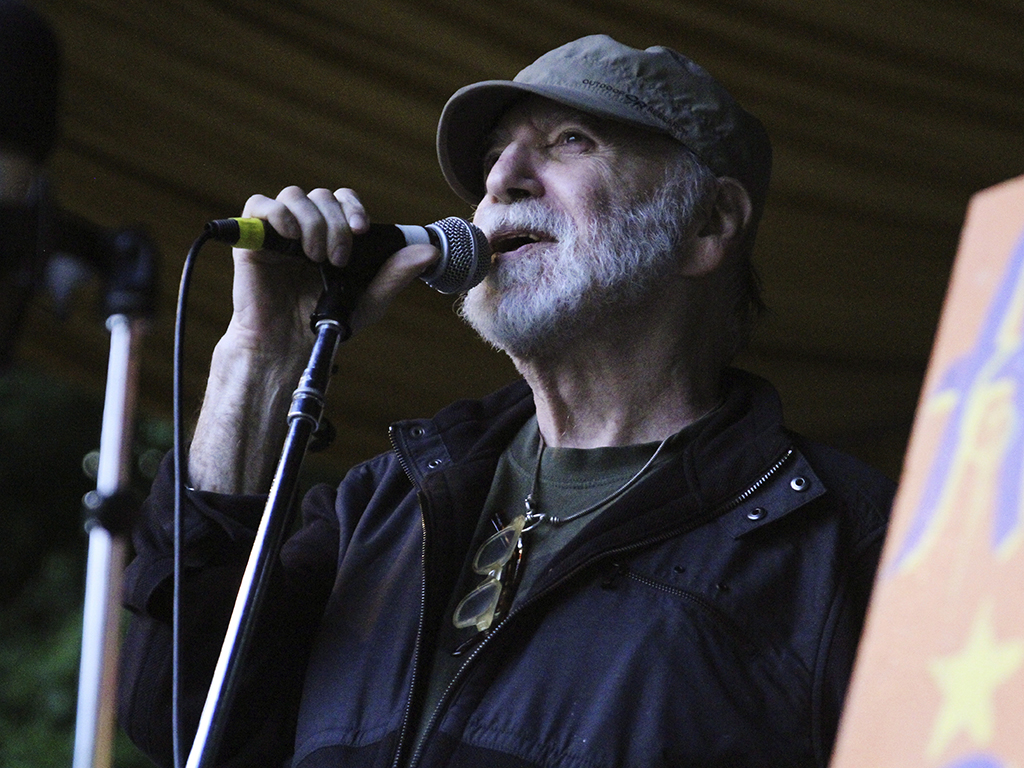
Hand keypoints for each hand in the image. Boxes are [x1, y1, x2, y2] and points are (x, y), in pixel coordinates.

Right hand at [226, 186, 439, 357]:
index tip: (362, 230)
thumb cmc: (327, 323)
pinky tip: (291, 237)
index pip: (343, 200)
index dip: (353, 208)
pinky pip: (260, 205)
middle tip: (338, 258)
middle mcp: (306, 228)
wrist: (290, 347)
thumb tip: (431, 251)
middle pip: (322, 196)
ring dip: (311, 221)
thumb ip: (396, 274)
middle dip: (335, 223)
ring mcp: (279, 232)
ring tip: (315, 257)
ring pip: (294, 196)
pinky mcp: (253, 239)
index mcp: (332, 235)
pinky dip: (277, 213)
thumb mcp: (369, 299)